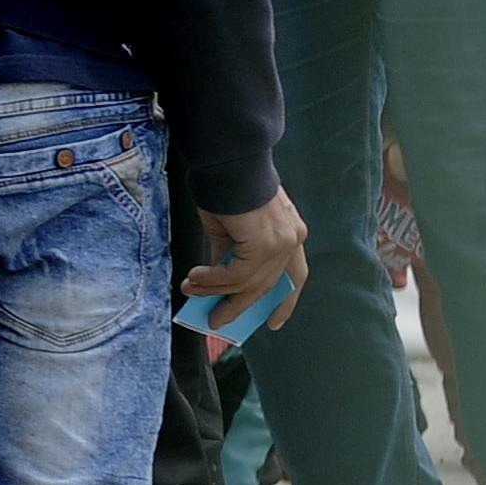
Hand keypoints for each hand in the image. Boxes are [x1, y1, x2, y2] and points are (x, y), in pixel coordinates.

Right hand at [190, 186, 310, 333]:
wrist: (226, 161)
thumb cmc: (225, 185)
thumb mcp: (230, 226)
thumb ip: (231, 253)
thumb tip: (219, 279)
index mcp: (291, 233)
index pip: (294, 275)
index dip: (284, 301)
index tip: (273, 323)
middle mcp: (293, 240)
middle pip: (269, 286)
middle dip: (240, 305)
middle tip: (218, 321)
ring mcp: (282, 243)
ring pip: (249, 283)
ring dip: (216, 292)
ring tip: (191, 291)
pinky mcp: (264, 245)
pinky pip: (236, 274)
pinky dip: (213, 280)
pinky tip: (194, 277)